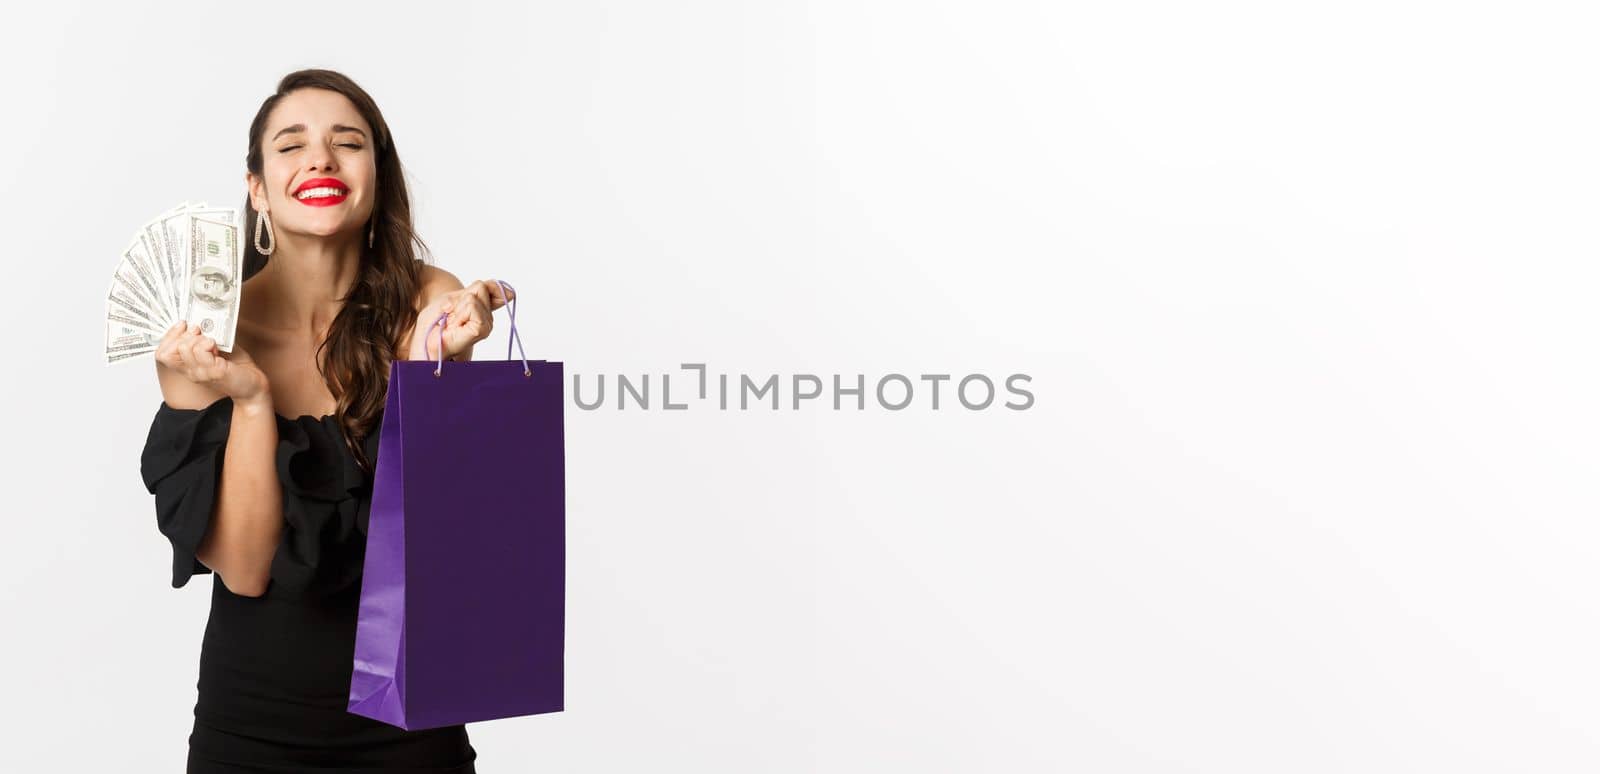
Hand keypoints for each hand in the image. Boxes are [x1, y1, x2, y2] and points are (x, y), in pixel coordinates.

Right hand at [154, 321, 269, 402]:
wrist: (253, 386)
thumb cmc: (236, 367)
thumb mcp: (216, 348)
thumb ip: (204, 338)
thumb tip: (198, 320)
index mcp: (188, 366)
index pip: (162, 353)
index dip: (170, 335)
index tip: (183, 324)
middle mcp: (191, 371)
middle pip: (170, 350)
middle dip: (185, 335)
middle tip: (201, 332)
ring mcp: (201, 373)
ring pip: (185, 348)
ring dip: (199, 339)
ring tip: (212, 343)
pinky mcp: (215, 372)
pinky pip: (201, 352)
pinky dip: (208, 343)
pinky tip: (218, 347)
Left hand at [408, 279, 514, 361]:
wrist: (425, 339)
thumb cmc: (437, 320)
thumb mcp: (457, 297)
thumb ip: (479, 290)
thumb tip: (510, 293)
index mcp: (484, 309)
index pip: (491, 286)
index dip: (476, 287)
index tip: (458, 302)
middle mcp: (489, 318)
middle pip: (481, 287)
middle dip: (461, 297)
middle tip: (452, 314)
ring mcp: (487, 325)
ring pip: (473, 298)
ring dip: (457, 307)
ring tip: (452, 321)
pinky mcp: (482, 330)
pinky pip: (472, 307)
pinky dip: (459, 313)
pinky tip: (455, 325)